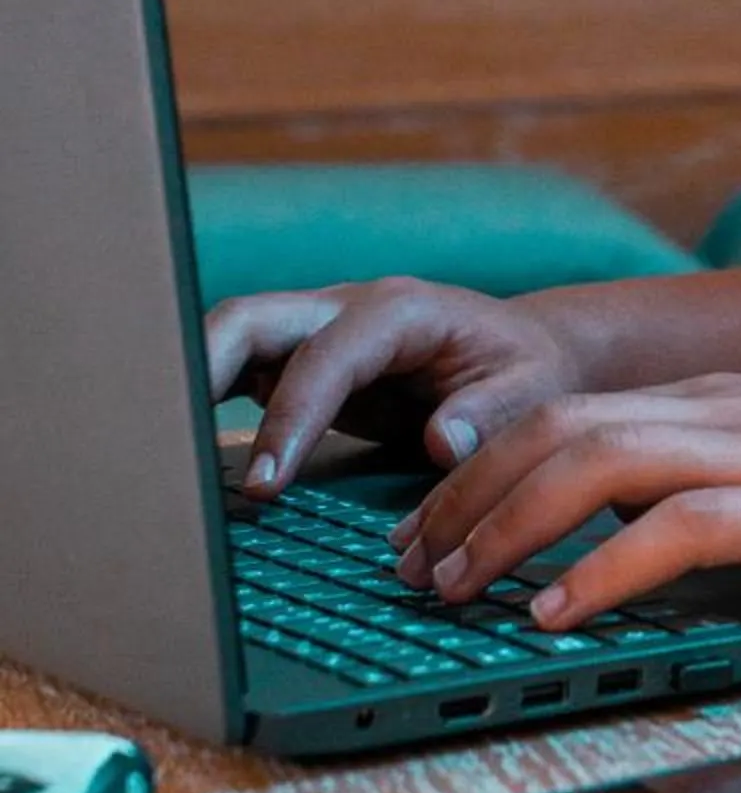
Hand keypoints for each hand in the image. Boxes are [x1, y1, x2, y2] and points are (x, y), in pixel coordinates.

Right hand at [204, 276, 589, 494]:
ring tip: (156, 455)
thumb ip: (492, 413)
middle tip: (171, 457)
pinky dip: (203, 402)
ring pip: (232, 338)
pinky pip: (240, 374)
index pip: (326, 353)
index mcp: (400, 311)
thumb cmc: (529, 372)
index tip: (264, 483)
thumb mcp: (533, 392)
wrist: (528, 353)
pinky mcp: (301, 361)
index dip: (290, 414)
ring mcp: (317, 331)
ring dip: (188, 385)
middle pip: (252, 318)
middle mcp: (347, 308)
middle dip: (202, 372)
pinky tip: (179, 451)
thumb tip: (440, 441)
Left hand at [389, 372, 740, 624]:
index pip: (571, 410)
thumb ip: (732, 481)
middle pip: (557, 424)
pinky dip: (600, 568)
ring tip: (455, 587)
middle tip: (412, 562)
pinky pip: (673, 526)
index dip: (486, 465)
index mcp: (726, 398)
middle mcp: (727, 407)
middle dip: (467, 492)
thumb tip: (648, 537)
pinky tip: (558, 612)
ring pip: (593, 459)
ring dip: (508, 524)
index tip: (433, 525)